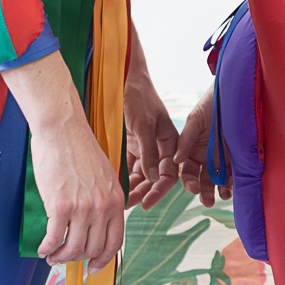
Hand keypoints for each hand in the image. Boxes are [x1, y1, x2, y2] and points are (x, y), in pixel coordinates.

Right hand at [2, 52, 123, 271]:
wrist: (61, 129)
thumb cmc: (78, 147)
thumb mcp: (103, 174)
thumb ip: (103, 198)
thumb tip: (95, 221)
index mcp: (115, 199)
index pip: (115, 241)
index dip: (104, 259)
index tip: (94, 267)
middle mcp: (102, 207)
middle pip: (93, 248)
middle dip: (79, 260)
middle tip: (66, 260)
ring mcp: (82, 208)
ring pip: (74, 247)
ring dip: (61, 257)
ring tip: (52, 256)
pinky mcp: (60, 205)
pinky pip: (54, 238)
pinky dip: (47, 248)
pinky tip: (43, 248)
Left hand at [124, 32, 179, 208]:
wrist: (122, 78)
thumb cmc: (139, 96)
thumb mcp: (144, 124)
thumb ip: (148, 152)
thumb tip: (152, 178)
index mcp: (171, 142)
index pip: (169, 173)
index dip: (160, 190)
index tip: (146, 202)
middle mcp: (160, 148)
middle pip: (155, 178)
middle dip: (143, 193)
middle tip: (127, 206)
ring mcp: (145, 147)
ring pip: (141, 175)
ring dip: (132, 188)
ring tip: (118, 201)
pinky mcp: (131, 146)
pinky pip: (129, 167)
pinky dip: (123, 177)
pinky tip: (113, 186)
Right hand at [175, 87, 229, 207]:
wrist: (233, 95)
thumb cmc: (211, 105)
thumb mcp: (195, 120)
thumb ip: (185, 140)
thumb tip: (175, 159)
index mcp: (192, 151)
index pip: (188, 172)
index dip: (188, 182)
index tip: (192, 188)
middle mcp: (206, 158)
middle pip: (203, 180)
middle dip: (204, 192)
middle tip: (207, 201)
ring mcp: (222, 159)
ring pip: (219, 181)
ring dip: (219, 191)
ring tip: (223, 196)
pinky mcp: (238, 158)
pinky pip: (235, 175)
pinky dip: (234, 183)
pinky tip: (234, 188)